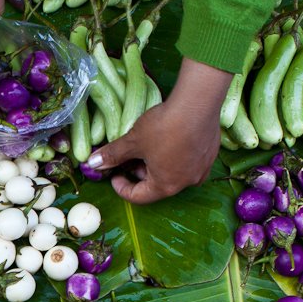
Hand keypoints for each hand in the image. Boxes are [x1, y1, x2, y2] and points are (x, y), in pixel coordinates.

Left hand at [87, 58, 232, 203]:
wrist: (198, 104)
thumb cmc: (163, 127)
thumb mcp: (133, 141)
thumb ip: (113, 154)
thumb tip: (92, 163)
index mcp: (165, 186)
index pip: (138, 197)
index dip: (121, 187)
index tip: (114, 174)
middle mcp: (186, 183)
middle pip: (157, 185)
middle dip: (139, 172)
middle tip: (130, 155)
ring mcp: (201, 170)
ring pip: (173, 173)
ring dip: (157, 164)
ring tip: (148, 145)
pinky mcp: (210, 155)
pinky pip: (187, 161)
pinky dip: (175, 156)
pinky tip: (170, 138)